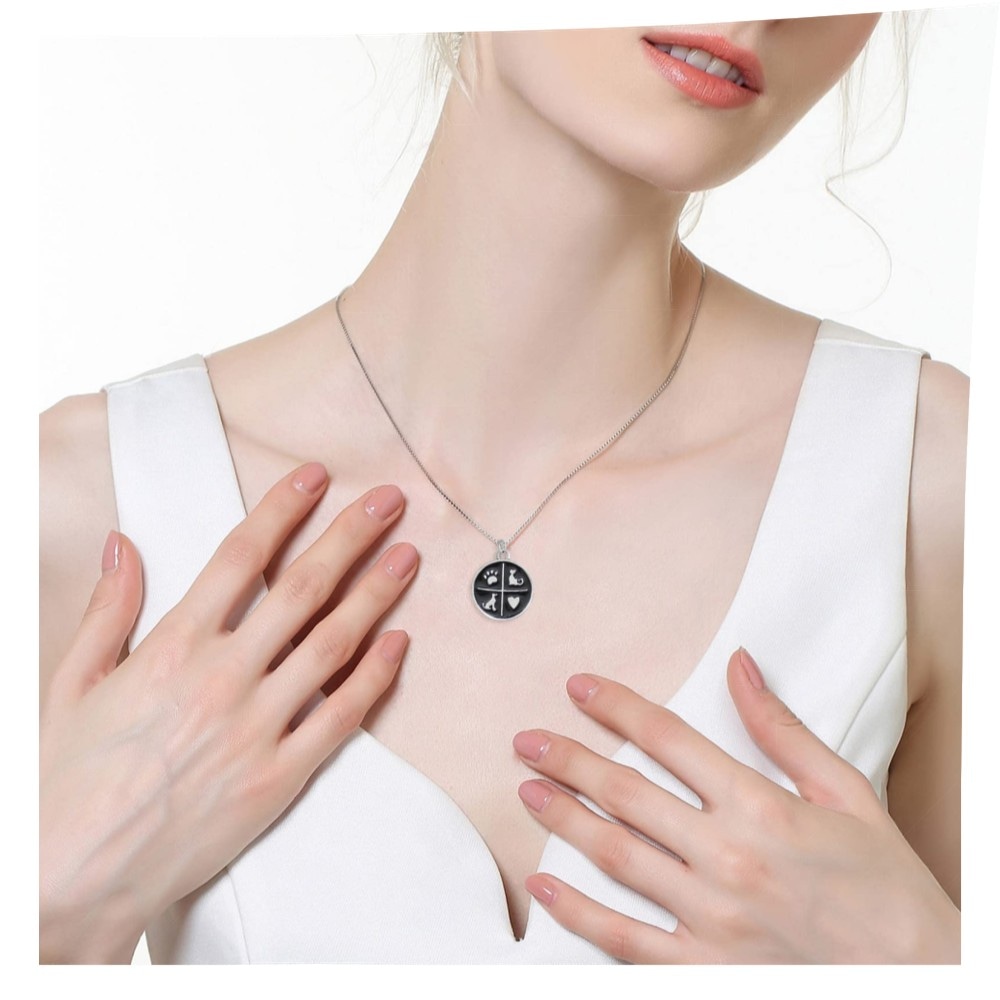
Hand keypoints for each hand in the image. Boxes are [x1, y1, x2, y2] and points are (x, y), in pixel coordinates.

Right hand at [40, 463, 417, 962]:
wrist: (73, 876)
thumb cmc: (67, 779)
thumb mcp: (69, 684)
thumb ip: (107, 610)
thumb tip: (124, 543)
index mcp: (172, 646)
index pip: (241, 557)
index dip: (283, 509)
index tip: (316, 477)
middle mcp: (222, 678)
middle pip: (302, 589)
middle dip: (351, 536)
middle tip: (389, 501)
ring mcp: (256, 728)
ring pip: (333, 645)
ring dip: (376, 595)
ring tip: (408, 558)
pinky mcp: (280, 778)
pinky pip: (340, 718)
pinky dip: (374, 678)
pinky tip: (399, 643)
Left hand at [512, 649, 959, 963]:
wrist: (924, 982)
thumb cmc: (887, 887)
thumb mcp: (846, 793)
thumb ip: (783, 730)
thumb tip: (741, 668)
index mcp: (760, 807)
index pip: (668, 739)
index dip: (617, 707)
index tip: (581, 688)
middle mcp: (727, 857)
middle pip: (627, 794)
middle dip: (569, 760)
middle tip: (528, 740)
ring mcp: (711, 918)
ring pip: (616, 857)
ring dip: (564, 820)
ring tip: (526, 791)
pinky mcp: (705, 969)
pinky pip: (625, 939)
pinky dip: (578, 913)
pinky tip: (544, 887)